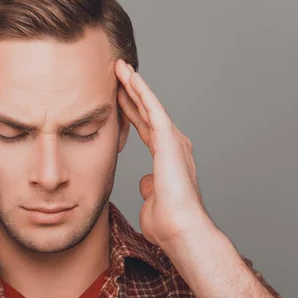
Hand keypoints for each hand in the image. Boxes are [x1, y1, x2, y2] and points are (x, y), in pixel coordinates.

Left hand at [115, 60, 214, 247]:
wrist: (181, 230)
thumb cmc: (168, 223)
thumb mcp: (153, 201)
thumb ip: (150, 188)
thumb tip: (145, 182)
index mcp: (167, 158)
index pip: (145, 127)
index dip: (131, 110)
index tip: (117, 97)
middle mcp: (173, 145)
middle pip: (147, 111)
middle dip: (131, 92)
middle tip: (116, 73)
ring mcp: (173, 140)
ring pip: (149, 105)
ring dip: (134, 85)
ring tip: (119, 67)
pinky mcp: (169, 140)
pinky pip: (153, 109)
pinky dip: (141, 91)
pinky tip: (130, 77)